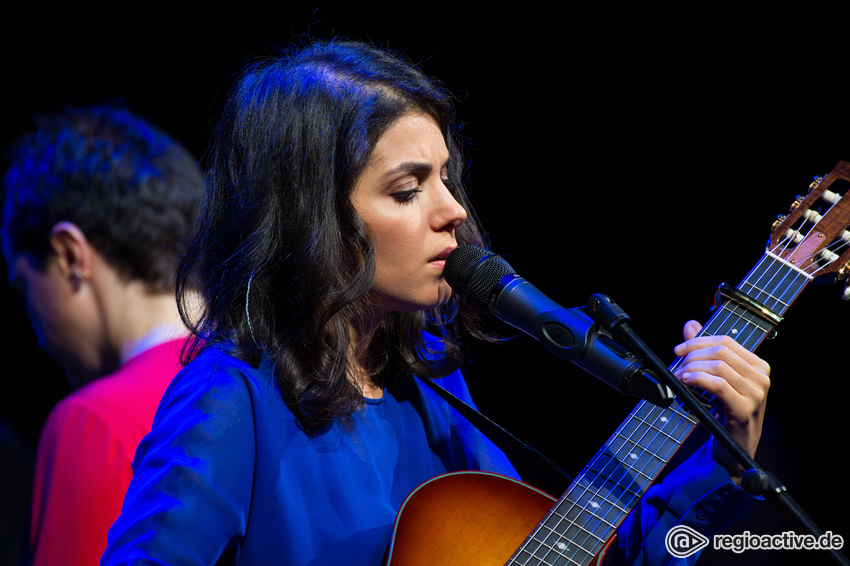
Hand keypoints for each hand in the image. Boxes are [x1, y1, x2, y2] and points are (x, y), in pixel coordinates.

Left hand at [673, 320, 770, 483]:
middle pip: (720, 351)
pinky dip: (698, 380)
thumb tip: (691, 325)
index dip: (698, 341)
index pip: (726, 341)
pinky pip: (718, 385)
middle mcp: (761, 377)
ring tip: (679, 377)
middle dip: (693, 356)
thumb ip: (705, 351)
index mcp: (758, 366)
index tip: (678, 349)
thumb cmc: (726, 413)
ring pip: (718, 366)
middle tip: (676, 366)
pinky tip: (686, 382)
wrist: (735, 447)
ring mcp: (756, 393)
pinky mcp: (745, 408)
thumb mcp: (716, 378)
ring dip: (692, 368)